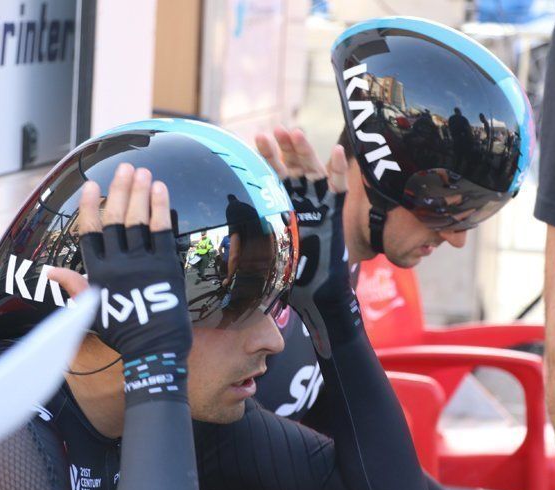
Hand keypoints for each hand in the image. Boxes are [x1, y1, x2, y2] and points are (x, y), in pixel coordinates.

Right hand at [50, 164, 191, 404]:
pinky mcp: (166, 266)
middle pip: (117, 219)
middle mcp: (119, 263)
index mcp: (98, 273)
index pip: (90, 232)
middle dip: (119, 190)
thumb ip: (74, 286)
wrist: (153, 349)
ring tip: (142, 171)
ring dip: (139, 193)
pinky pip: (161, 231)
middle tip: (124, 167)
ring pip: (138, 220)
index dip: (90, 206)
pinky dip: (160, 208)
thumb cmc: (122, 332)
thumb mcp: (91, 311)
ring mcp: (143, 263)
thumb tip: (48, 272)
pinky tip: (160, 188)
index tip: (91, 184)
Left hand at [256, 127, 349, 356]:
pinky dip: (340, 168)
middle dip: (281, 148)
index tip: (252, 142)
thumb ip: (245, 234)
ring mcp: (319, 200)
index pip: (272, 174)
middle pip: (291, 165)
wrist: (315, 290)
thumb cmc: (287, 273)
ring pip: (311, 168)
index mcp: (281, 202)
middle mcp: (299, 197)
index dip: (265, 157)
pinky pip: (340, 185)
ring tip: (293, 133)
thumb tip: (214, 226)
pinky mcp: (336, 209)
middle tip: (270, 133)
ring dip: (303, 150)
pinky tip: (336, 151)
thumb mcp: (260, 248)